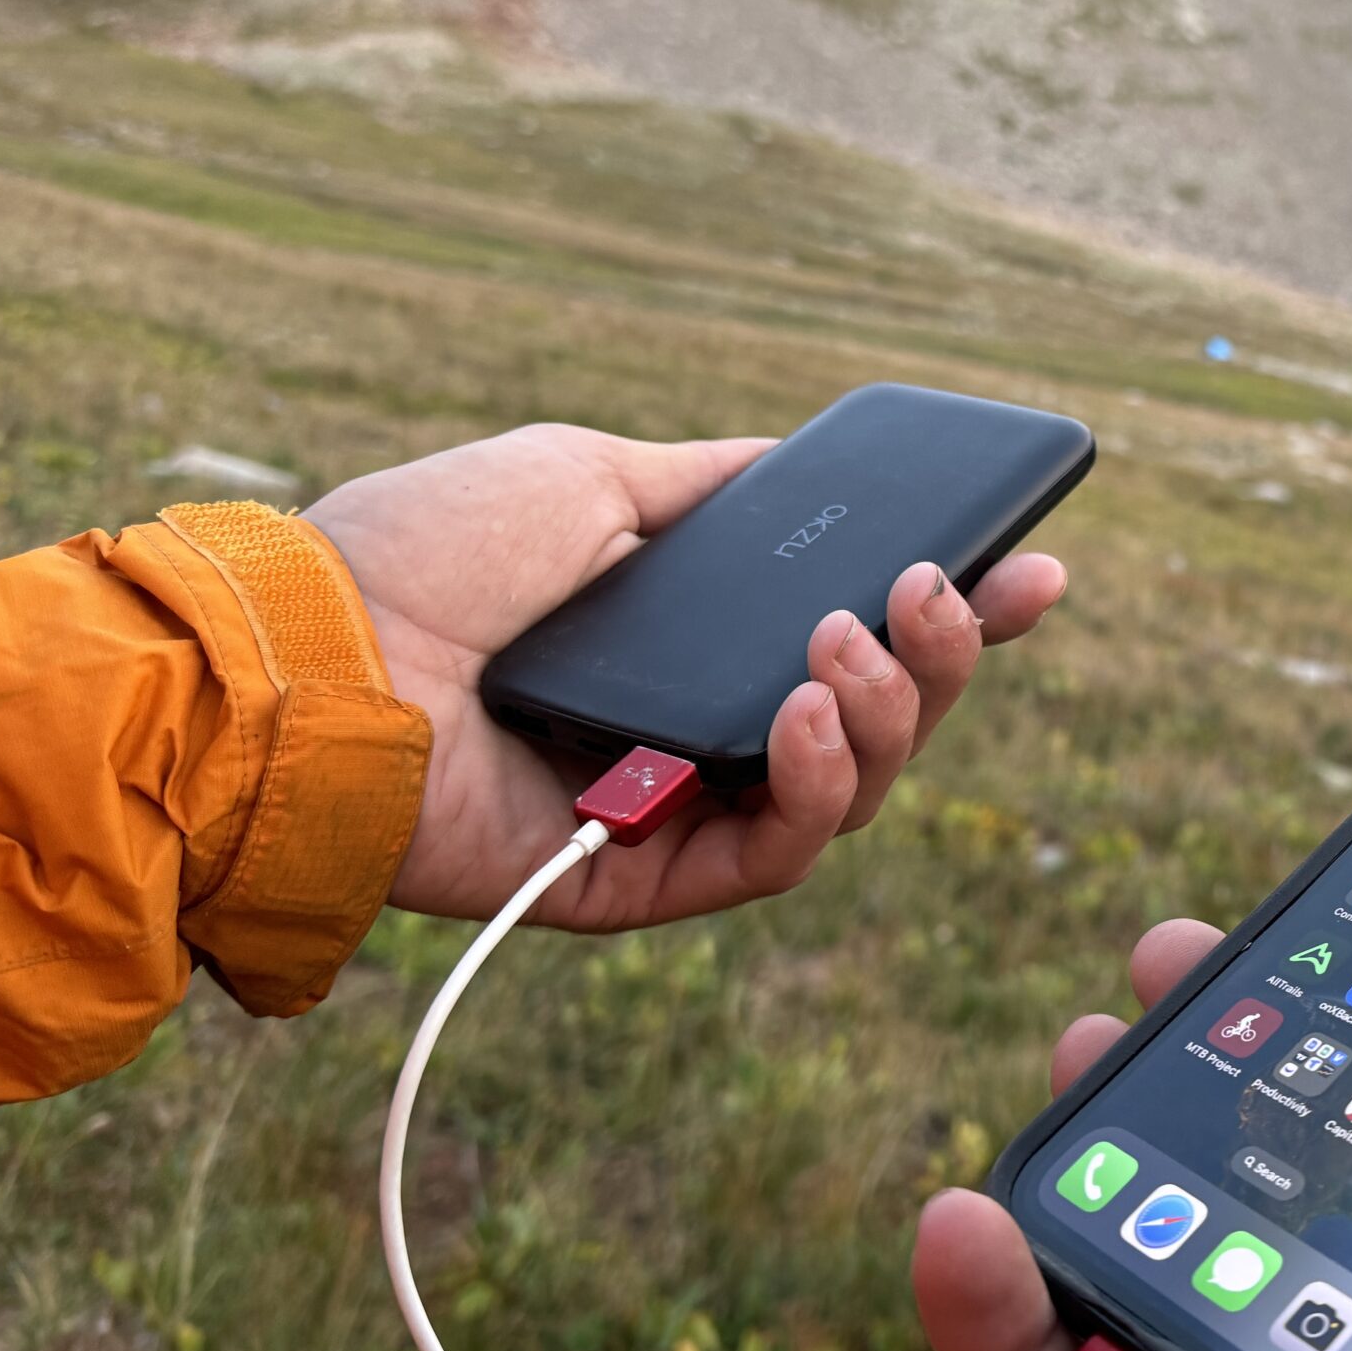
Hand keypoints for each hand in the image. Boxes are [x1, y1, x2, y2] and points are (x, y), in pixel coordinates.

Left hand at [305, 424, 1066, 931]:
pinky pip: (777, 855)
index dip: (958, 611)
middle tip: (938, 595)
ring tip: (849, 643)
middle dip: (942, 657)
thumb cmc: (431, 553)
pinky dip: (819, 784)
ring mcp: (679, 807)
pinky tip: (809, 711)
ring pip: (852, 790)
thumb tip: (804, 468)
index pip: (859, 634)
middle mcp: (701, 726)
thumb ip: (716, 488)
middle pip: (881, 716)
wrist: (315, 653)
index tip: (1036, 569)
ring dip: (889, 712)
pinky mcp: (646, 881)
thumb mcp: (594, 473)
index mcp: (695, 638)